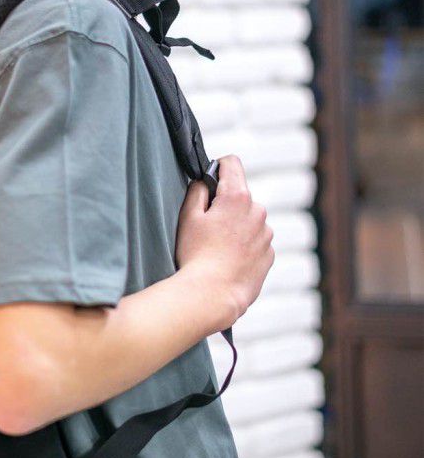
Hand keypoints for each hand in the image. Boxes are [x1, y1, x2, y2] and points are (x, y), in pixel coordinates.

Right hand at [175, 155, 274, 323]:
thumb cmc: (196, 256)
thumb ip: (198, 190)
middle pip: (240, 196)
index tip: (210, 180)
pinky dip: (244, 245)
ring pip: (249, 220)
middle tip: (207, 226)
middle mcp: (258, 212)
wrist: (213, 295)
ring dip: (236, 226)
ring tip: (217, 248)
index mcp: (237, 197)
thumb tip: (205, 181)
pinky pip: (256, 241)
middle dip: (226, 204)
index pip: (232, 163)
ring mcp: (266, 235)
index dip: (218, 167)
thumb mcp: (188, 217)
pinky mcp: (269, 254)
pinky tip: (228, 260)